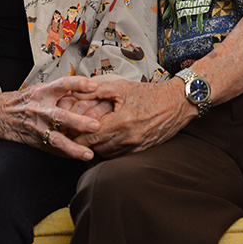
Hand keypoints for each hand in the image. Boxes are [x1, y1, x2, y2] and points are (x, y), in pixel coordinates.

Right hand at [0, 77, 103, 160]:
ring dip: (73, 147)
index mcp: (41, 93)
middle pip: (60, 116)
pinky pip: (52, 150)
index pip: (61, 85)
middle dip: (79, 122)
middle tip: (96, 125)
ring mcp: (36, 128)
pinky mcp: (35, 141)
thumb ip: (61, 91)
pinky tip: (78, 158)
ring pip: (56, 139)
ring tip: (88, 153)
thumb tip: (87, 89)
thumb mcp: (40, 89)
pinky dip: (66, 154)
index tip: (94, 86)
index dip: (77, 84)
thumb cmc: (24, 100)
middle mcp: (39, 109)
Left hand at [73, 80, 194, 157]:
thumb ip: (96, 91)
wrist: (176, 103)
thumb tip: (75, 92)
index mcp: (122, 121)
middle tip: (71, 135)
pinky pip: (118, 155)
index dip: (76, 135)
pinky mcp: (141, 151)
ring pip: (106, 154)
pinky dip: (108, 150)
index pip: (91, 136)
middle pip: (96, 148)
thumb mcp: (121, 87)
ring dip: (95, 148)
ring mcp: (136, 147)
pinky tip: (103, 141)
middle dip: (82, 142)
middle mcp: (128, 138)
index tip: (67, 131)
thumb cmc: (149, 94)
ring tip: (86, 138)